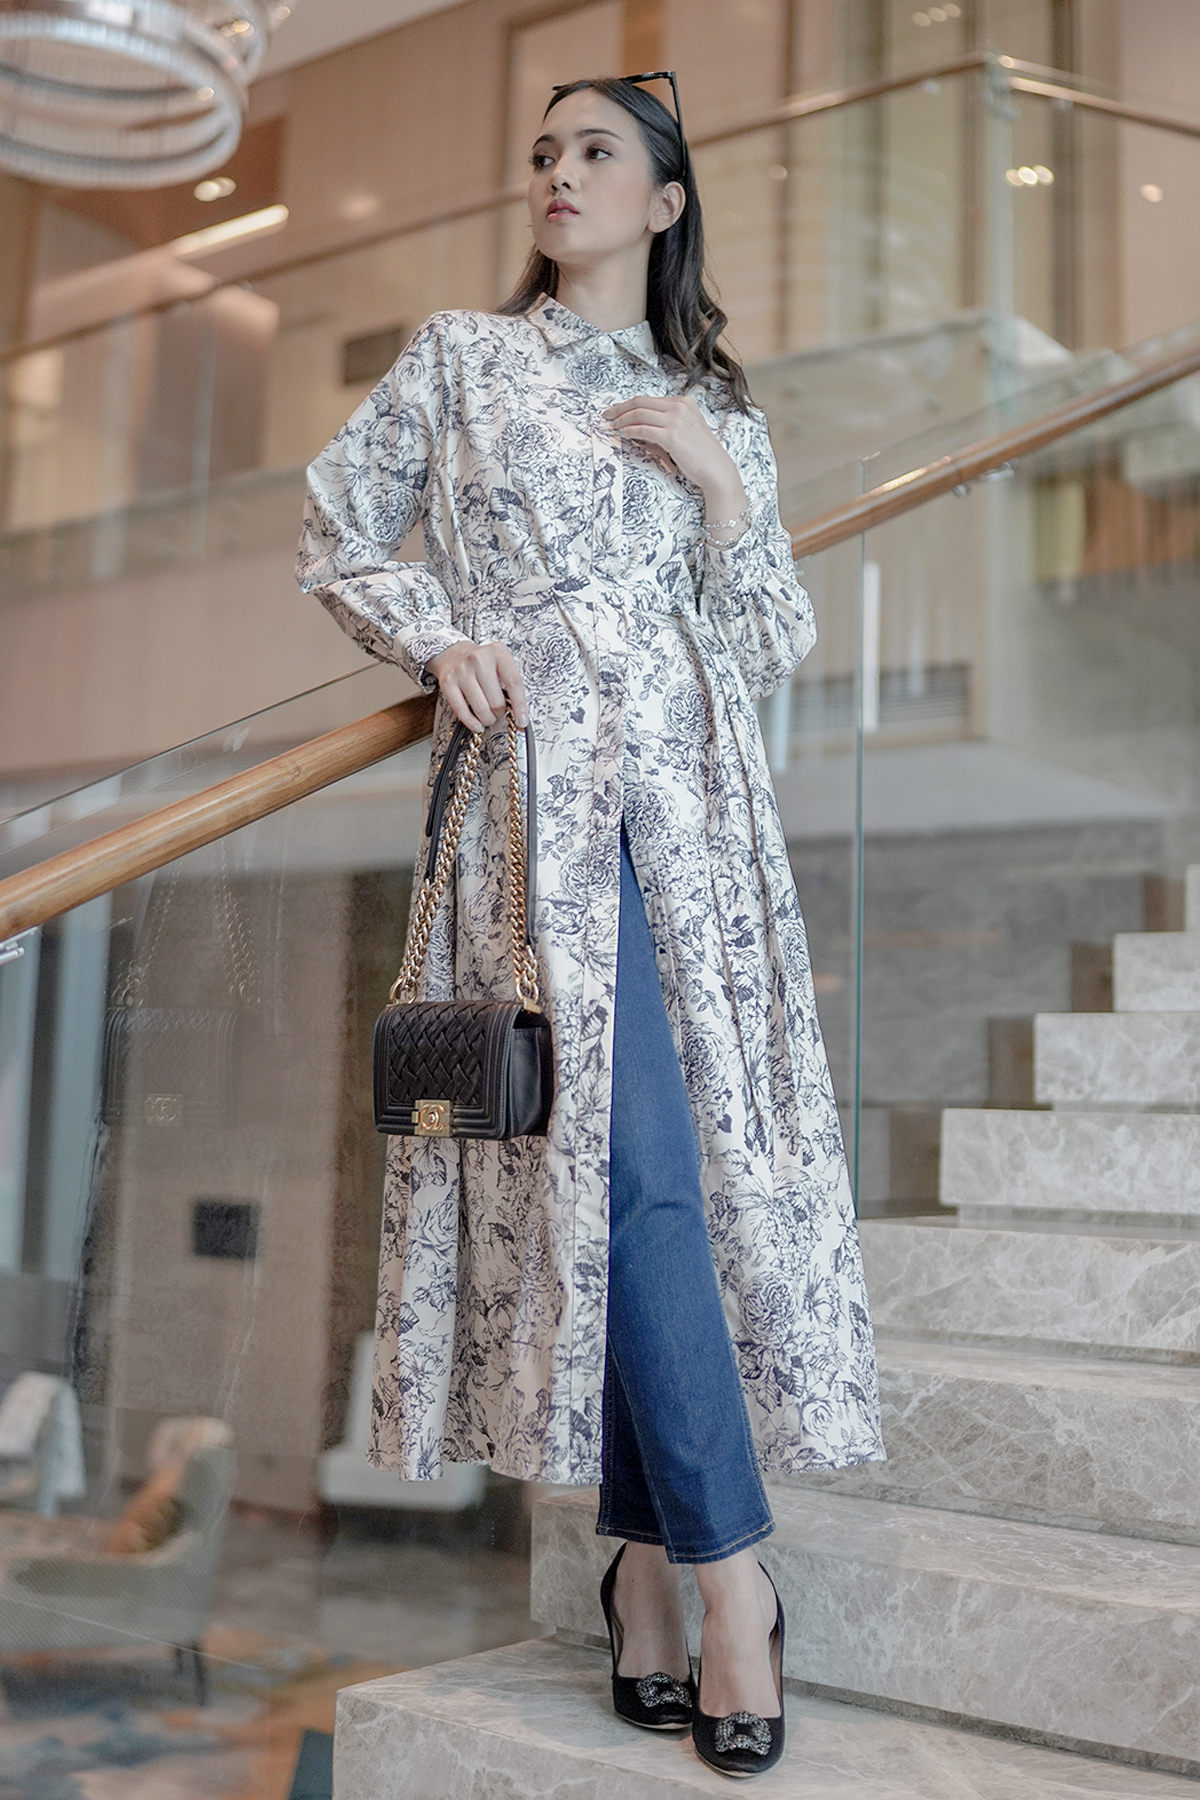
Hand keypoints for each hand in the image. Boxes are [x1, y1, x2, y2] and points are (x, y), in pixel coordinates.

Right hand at [427, 639, 528, 731]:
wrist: (454, 653)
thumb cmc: (482, 663)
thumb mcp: (501, 664)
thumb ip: (511, 686)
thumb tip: (520, 715)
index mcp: (498, 652)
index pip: (514, 683)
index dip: (520, 706)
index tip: (522, 721)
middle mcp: (479, 659)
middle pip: (496, 700)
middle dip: (500, 713)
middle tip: (499, 711)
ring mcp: (462, 670)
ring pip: (481, 708)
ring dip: (487, 719)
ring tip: (488, 716)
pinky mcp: (448, 682)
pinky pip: (461, 710)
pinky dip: (471, 722)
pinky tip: (477, 725)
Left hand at [603, 394, 746, 516]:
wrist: (716, 470)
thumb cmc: (700, 454)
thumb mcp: (684, 430)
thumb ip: (665, 423)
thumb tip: (636, 424)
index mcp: (684, 402)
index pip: (649, 399)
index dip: (628, 404)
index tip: (616, 410)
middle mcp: (680, 407)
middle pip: (640, 402)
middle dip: (620, 408)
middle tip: (607, 415)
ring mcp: (677, 420)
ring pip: (639, 414)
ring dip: (622, 420)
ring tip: (613, 427)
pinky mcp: (672, 436)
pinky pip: (643, 430)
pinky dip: (630, 431)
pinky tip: (623, 434)